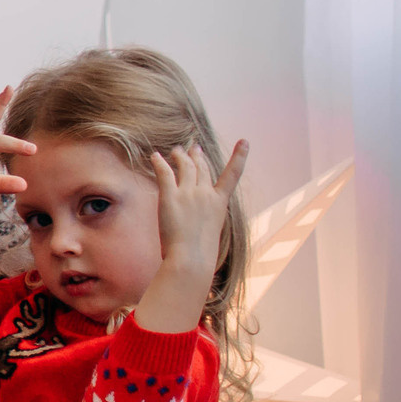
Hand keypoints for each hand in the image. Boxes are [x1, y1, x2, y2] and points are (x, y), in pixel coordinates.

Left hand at [133, 140, 248, 333]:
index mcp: (219, 204)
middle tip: (192, 148)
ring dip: (179, 157)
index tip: (245, 141)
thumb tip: (199, 245)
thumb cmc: (199, 258)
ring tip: (174, 151)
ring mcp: (189, 194)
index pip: (232, 176)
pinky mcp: (171, 196)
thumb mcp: (206, 241)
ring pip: (185, 167)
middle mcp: (207, 195)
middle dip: (197, 157)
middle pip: (202, 169)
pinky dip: (160, 162)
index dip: (239, 157)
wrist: (191, 260)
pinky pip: (165, 173)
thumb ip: (203, 233)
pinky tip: (155, 156)